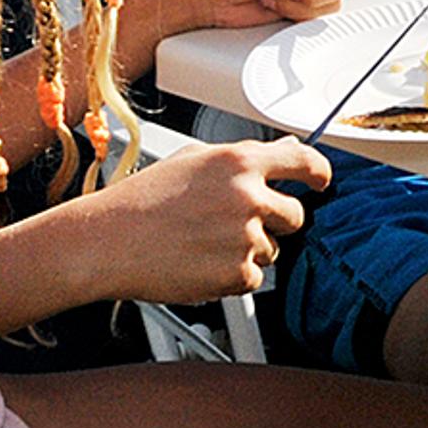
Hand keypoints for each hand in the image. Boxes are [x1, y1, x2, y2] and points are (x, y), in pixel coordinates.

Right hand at [80, 137, 328, 302]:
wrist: (106, 241)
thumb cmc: (141, 201)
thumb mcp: (193, 160)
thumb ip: (243, 157)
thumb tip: (284, 149)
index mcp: (239, 161)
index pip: (304, 161)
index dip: (319, 173)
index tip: (321, 181)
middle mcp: (248, 196)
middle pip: (295, 214)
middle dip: (274, 221)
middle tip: (236, 224)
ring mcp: (244, 236)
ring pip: (273, 249)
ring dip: (248, 250)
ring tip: (203, 244)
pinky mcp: (236, 272)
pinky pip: (253, 278)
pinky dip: (232, 277)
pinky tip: (200, 263)